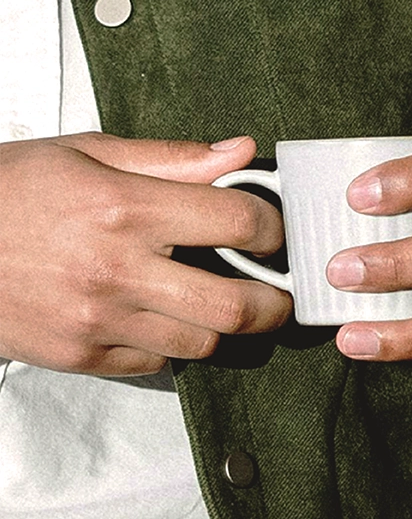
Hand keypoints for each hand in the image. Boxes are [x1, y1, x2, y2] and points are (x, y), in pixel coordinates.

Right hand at [0, 133, 290, 375]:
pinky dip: (172, 346)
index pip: (238, 222)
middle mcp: (117, 270)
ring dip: (222, 326)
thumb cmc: (5, 190)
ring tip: (219, 303)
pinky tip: (161, 318)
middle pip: (236, 306)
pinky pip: (158, 365)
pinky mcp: (80, 358)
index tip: (272, 231)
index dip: (272, 227)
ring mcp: (98, 321)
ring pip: (203, 344)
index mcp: (124, 208)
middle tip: (277, 292)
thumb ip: (171, 159)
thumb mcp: (84, 152)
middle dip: (273, 302)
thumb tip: (242, 153)